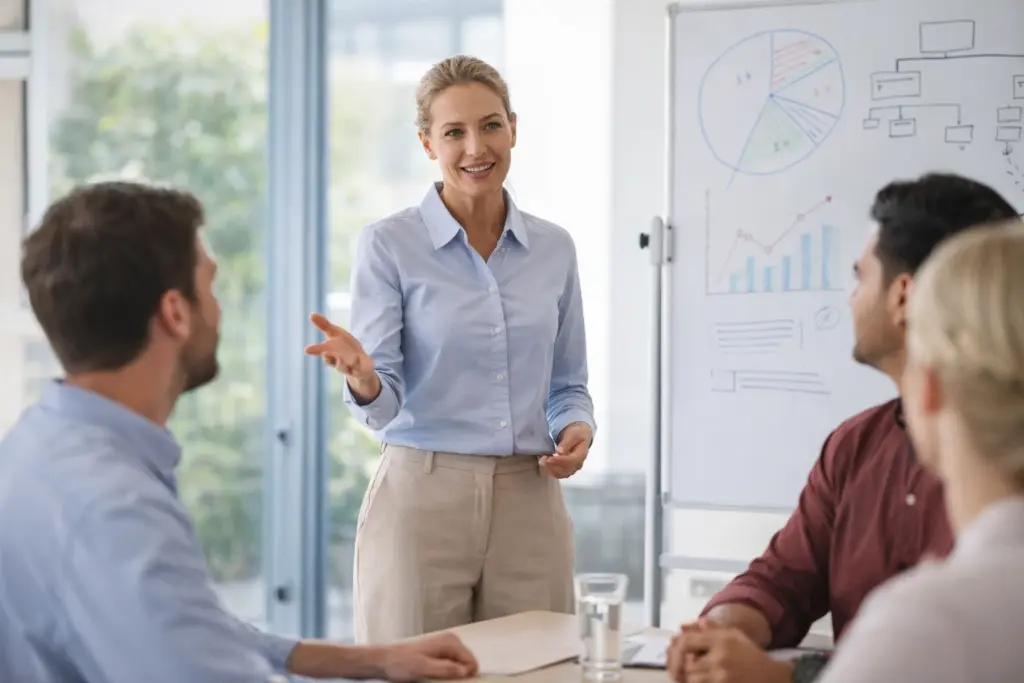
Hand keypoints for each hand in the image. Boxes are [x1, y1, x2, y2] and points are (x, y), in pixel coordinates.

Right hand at [304, 313, 374, 380]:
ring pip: (343, 366)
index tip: (306, 349)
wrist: (361, 363)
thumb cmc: (344, 346)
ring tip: (340, 358)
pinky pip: (358, 369)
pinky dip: (358, 365)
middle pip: (331, 360)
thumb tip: (311, 314)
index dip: (314, 350)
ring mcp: (348, 367)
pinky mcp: (359, 371)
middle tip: (325, 353)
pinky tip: (358, 359)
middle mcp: (337, 360)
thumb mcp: (335, 333)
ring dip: (341, 363)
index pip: (320, 350)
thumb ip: (324, 325)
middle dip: (328, 357)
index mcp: (330, 351)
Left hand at [379, 632, 478, 680]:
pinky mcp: (440, 652)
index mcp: (450, 642)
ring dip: (454, 674)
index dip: (467, 676)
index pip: (472, 662)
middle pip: (467, 663)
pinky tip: (436, 676)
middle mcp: (450, 641)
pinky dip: (448, 672)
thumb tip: (466, 671)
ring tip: (438, 678)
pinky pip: (452, 664)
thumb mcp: (424, 668)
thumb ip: (446, 668)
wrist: (385, 660)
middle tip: (443, 681)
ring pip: (460, 665)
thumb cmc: (401, 662)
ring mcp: (445, 646)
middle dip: (460, 675)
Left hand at [540, 421, 591, 477]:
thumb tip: (559, 452)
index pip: (572, 461)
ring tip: (542, 461)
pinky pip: (558, 475)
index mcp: (582, 454)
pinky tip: (544, 464)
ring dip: (550, 469)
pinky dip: (550, 471)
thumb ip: (567, 442)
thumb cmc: (576, 434)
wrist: (579, 437)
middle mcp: (578, 464)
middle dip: (553, 465)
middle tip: (542, 459)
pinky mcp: (567, 471)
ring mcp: (573, 469)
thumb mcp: (573, 434)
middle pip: (566, 470)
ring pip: (561, 474)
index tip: (549, 458)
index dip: (560, 461)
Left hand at [668, 621, 791, 682]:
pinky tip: (706, 680)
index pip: (686, 642)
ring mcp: (723, 675)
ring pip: (693, 680)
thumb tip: (683, 625)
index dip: (675, 652)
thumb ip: (711, 628)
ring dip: (692, 681)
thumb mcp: (734, 636)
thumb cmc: (751, 656)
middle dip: (684, 671)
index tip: (675, 659)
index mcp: (721, 639)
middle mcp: (721, 656)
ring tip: (697, 678)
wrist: (773, 677)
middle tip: (681, 674)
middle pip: (687, 666)